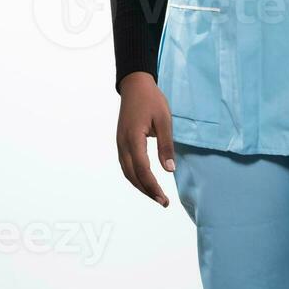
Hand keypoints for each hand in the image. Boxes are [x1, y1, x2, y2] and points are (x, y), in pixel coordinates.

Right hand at [116, 71, 174, 206]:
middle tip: (162, 202)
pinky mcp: (121, 143)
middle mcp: (123, 145)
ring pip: (127, 172)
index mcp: (133, 139)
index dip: (153, 187)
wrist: (135, 86)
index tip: (165, 199)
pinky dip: (135, 177)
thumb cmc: (152, 100)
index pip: (143, 170)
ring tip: (155, 195)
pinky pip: (126, 165)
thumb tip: (169, 169)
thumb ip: (166, 145)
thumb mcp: (164, 120)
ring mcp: (120, 145)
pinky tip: (145, 181)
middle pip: (133, 176)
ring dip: (140, 186)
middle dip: (147, 191)